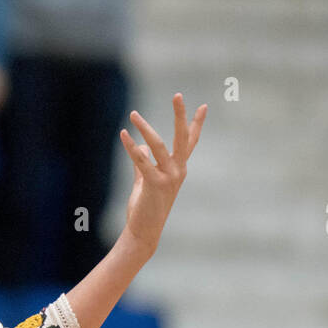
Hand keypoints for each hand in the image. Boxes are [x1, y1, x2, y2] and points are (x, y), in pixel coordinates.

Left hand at [118, 93, 205, 258]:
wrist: (144, 232)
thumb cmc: (145, 208)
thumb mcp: (145, 182)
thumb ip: (142, 164)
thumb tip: (141, 146)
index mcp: (178, 169)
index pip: (190, 142)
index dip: (196, 124)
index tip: (204, 106)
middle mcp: (178, 171)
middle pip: (183, 138)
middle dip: (181, 115)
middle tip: (178, 95)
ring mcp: (168, 178)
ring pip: (158, 146)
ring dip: (144, 128)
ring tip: (133, 114)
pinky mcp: (155, 184)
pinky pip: (141, 160)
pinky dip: (131, 147)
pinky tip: (123, 134)